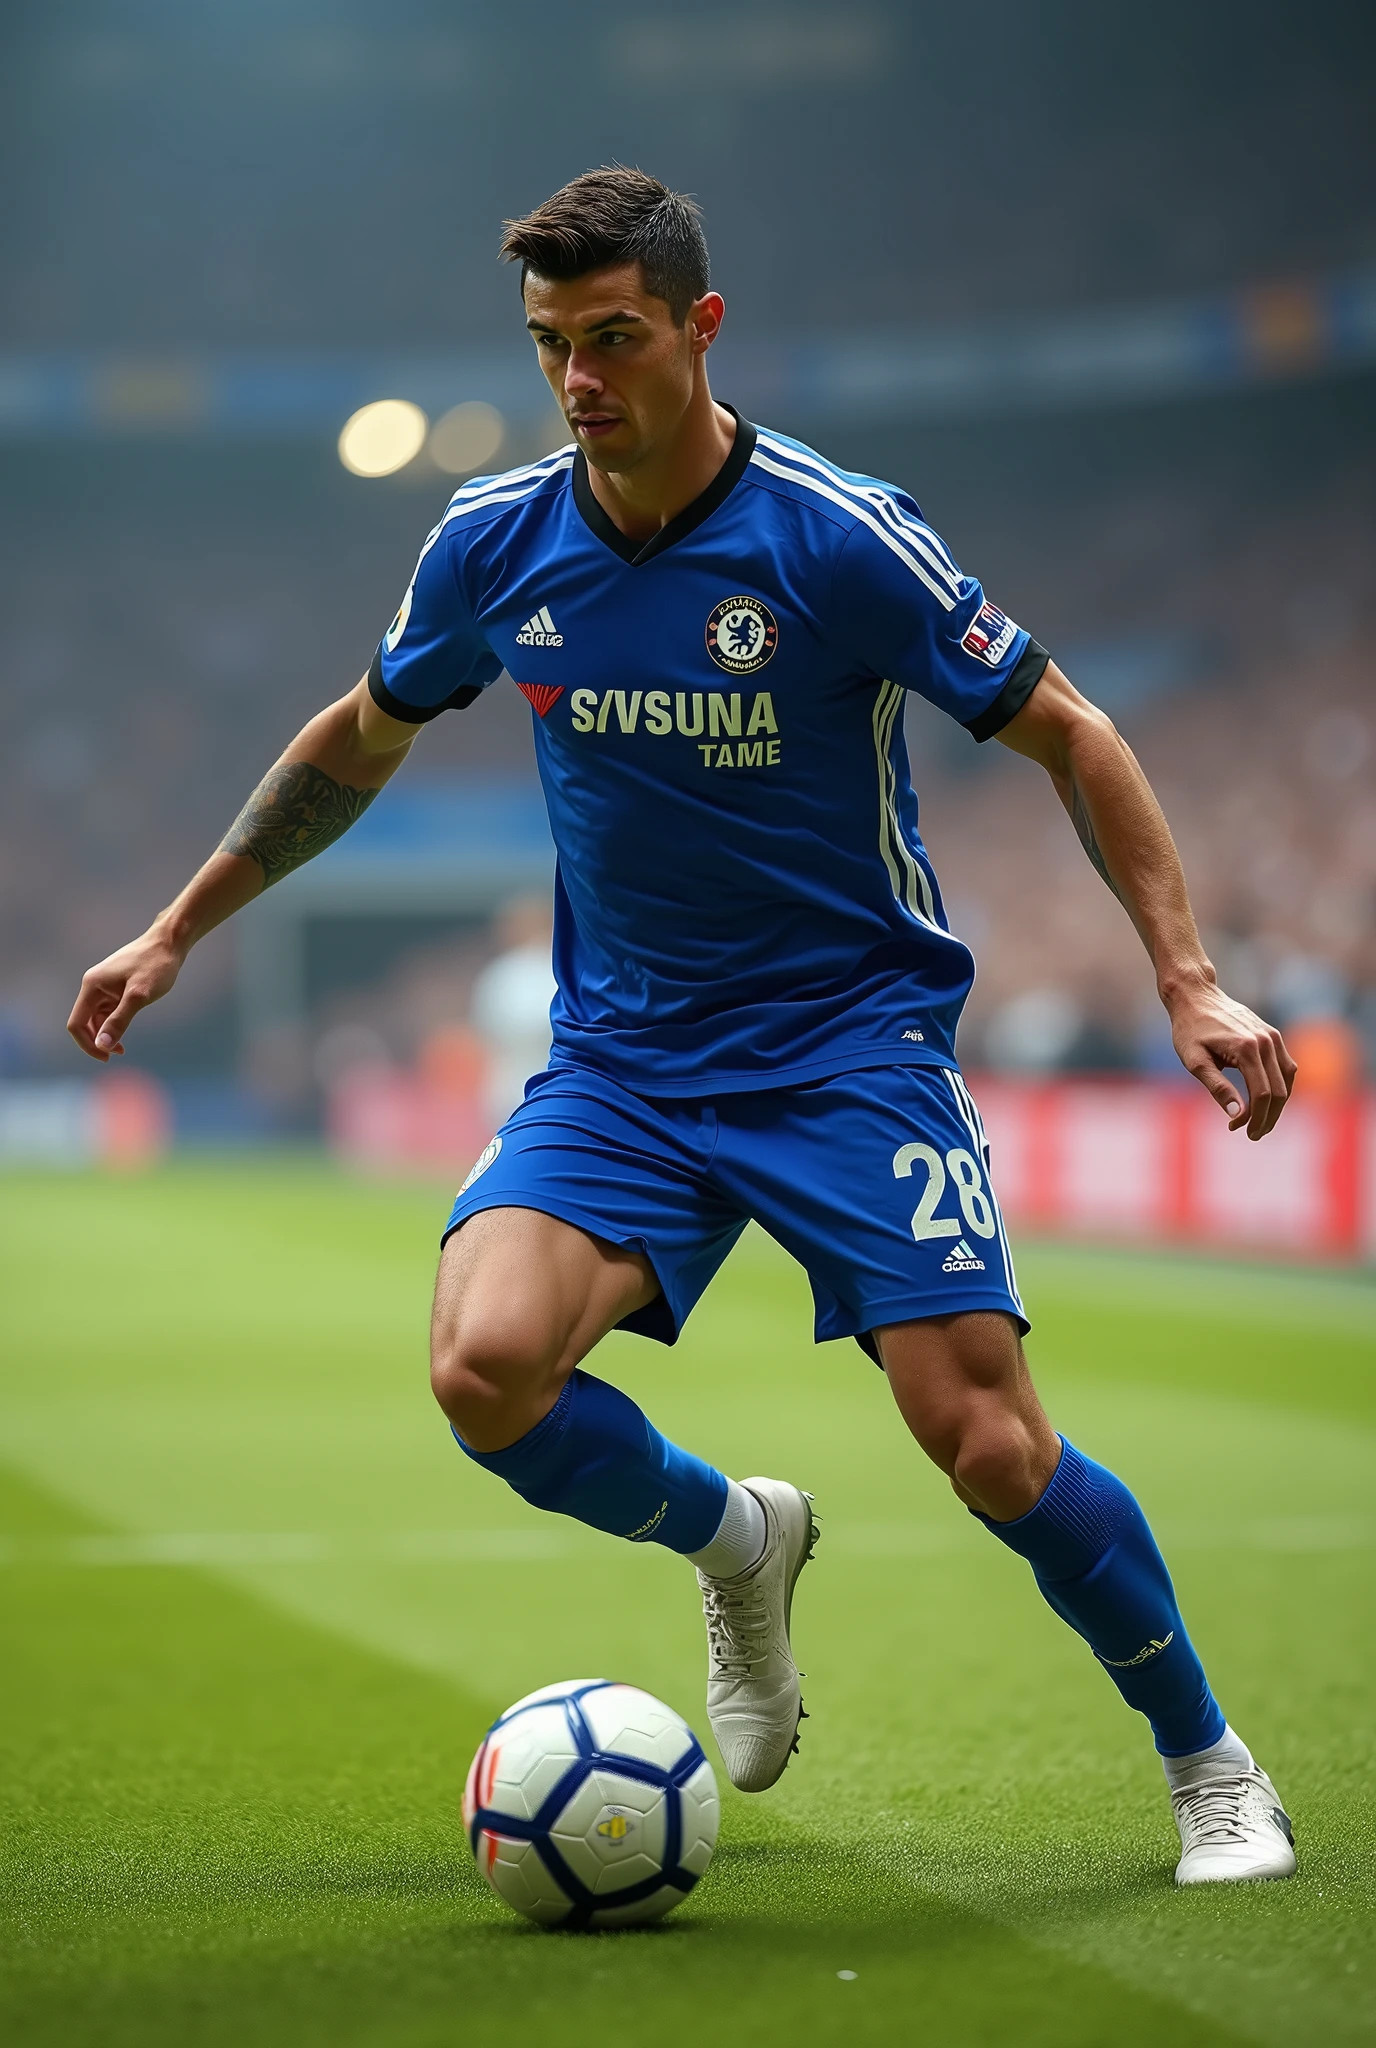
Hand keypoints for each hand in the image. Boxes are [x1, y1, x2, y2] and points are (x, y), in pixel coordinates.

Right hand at [67, 927, 185, 1061]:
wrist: (170, 942)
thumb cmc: (156, 965)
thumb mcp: (138, 996)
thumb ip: (119, 1021)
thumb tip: (102, 1045)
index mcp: (92, 986)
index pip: (76, 1023)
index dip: (87, 1044)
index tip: (107, 1057)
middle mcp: (93, 986)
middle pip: (84, 1022)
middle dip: (97, 1040)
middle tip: (119, 1053)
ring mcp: (104, 986)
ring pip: (97, 1017)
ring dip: (106, 1033)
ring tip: (123, 1048)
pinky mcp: (116, 986)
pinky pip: (108, 1010)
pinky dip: (114, 1023)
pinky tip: (125, 1030)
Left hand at [1166, 978, 1295, 1139]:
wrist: (1195, 997)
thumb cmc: (1189, 1030)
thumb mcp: (1194, 1061)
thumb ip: (1217, 1087)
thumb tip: (1236, 1115)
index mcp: (1246, 1049)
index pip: (1262, 1094)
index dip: (1254, 1118)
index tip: (1239, 1130)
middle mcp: (1266, 1041)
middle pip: (1279, 1091)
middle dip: (1267, 1117)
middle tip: (1252, 1134)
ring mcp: (1272, 1036)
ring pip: (1287, 1080)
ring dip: (1276, 1105)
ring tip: (1259, 1122)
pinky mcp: (1272, 1035)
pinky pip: (1285, 1067)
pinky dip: (1280, 1086)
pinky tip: (1265, 1100)